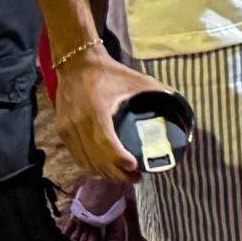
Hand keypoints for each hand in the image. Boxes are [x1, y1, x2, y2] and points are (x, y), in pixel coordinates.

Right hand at [51, 49, 170, 183]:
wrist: (75, 63)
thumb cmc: (109, 72)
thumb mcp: (135, 79)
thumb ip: (158, 91)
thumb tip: (179, 102)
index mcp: (96, 110)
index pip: (106, 143)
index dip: (120, 159)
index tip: (135, 166)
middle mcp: (77, 123)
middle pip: (96, 159)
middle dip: (117, 173)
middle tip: (136, 177)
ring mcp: (67, 130)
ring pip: (86, 163)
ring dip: (105, 174)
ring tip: (124, 175)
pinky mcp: (62, 133)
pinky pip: (77, 158)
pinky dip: (92, 167)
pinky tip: (106, 169)